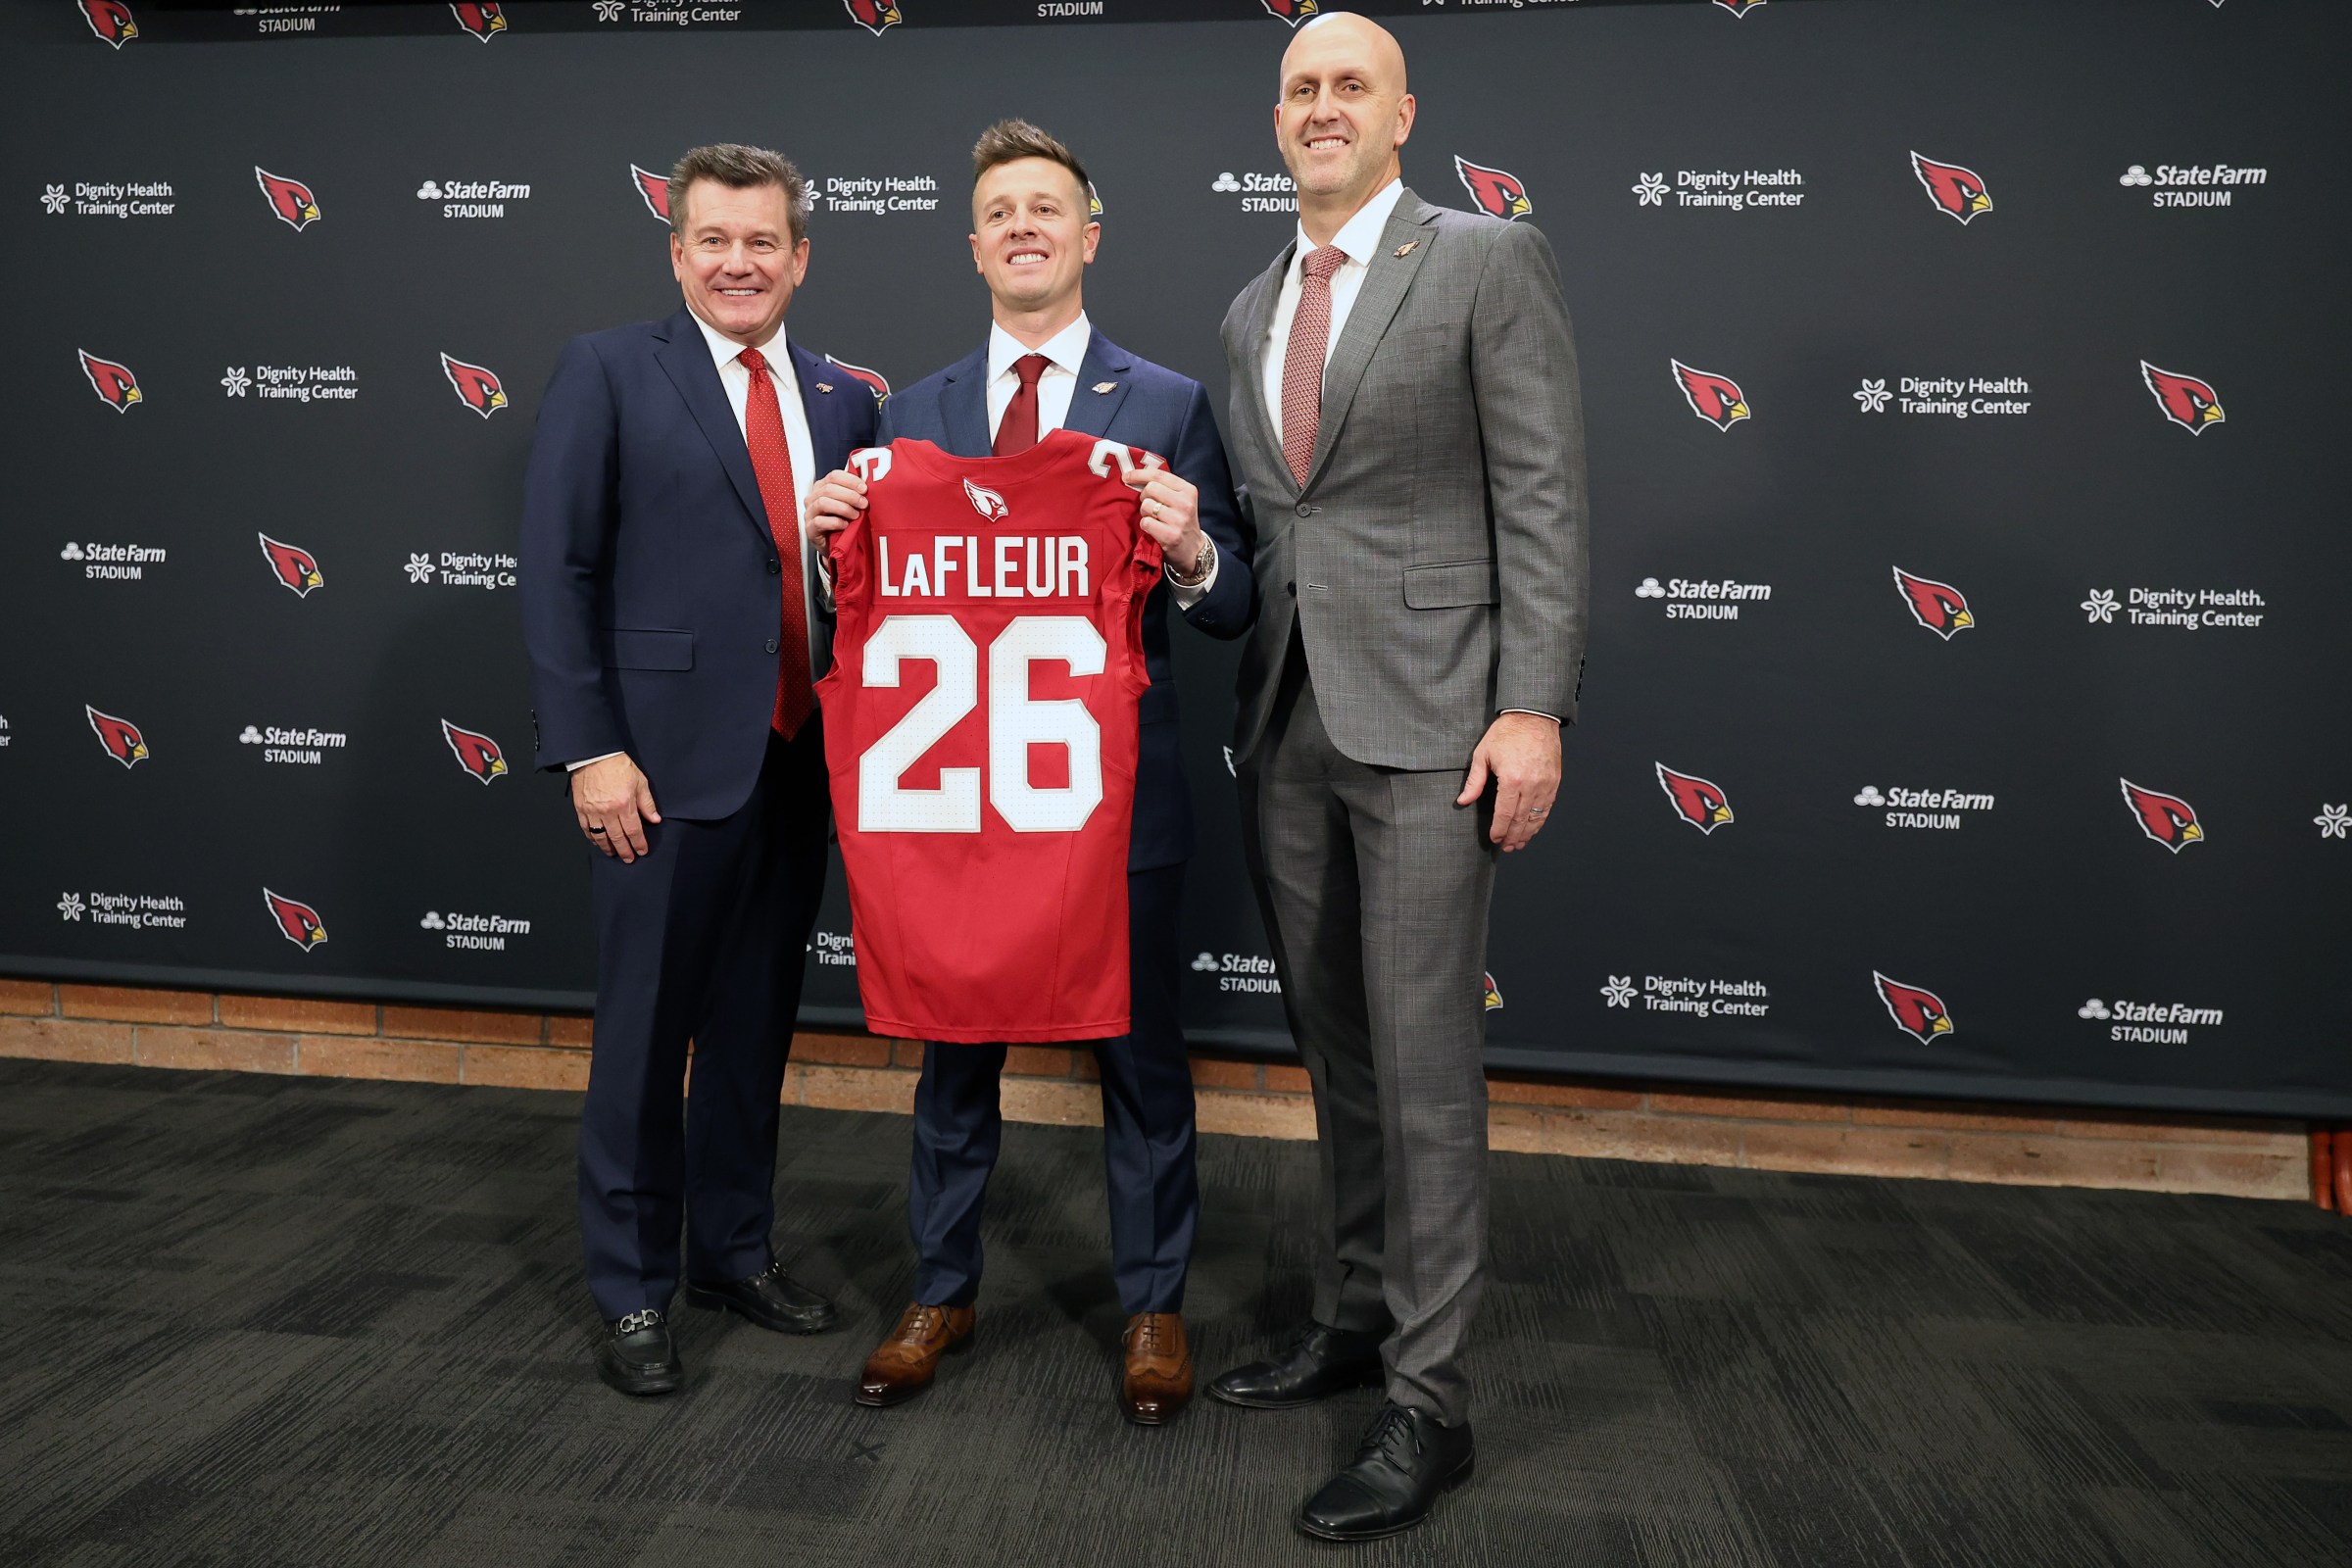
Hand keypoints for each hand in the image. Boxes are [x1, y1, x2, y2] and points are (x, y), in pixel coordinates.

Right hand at [572, 754, 660, 861]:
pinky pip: (586, 829)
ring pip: (600, 837)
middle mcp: (608, 811)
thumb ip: (647, 803)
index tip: (642, 851)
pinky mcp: (581, 809)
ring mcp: (593, 811)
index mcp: (624, 805)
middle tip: (628, 859)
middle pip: (617, 838)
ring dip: (607, 848)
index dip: (639, 844)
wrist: (594, 756)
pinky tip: (596, 842)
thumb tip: (655, 819)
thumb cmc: (617, 766)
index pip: (634, 831)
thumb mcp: (640, 782)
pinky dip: (592, 838)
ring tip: (613, 853)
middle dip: (624, 851)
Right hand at [805, 468, 866, 545]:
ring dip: (843, 508)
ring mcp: (809, 513)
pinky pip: (820, 522)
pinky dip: (835, 522)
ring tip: (856, 515)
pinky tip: (845, 525)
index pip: (834, 476)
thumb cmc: (843, 522)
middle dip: (850, 495)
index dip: (850, 480)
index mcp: (822, 487)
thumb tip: (868, 486)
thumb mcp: (849, 505)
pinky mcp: (810, 529)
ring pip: (823, 503)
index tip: (864, 489)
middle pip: (829, 489)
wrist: (836, 546)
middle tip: (863, 504)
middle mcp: (813, 498)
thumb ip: (854, 493)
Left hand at [1123, 466, 1205, 576]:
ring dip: (1144, 513)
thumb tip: (1134, 476)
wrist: (1193, 550)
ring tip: (1154, 518)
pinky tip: (1153, 529)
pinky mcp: (1171, 535)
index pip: (1159, 475)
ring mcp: (1179, 520)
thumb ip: (1164, 487)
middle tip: (1149, 506)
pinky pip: (1145, 522)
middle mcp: (1185, 503)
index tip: (1126, 476)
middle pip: (1150, 488)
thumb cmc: (1181, 521)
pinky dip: (1145, 525)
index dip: (1139, 474)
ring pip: (1146, 505)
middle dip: (1144, 497)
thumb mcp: (1180, 500)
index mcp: (1188, 490)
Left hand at [1456, 713, 1560, 852]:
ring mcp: (1545, 783)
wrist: (1533, 716)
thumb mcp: (1483, 754)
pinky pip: (1548, 806)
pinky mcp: (1555, 780)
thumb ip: (1474, 781)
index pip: (1504, 814)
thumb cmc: (1507, 732)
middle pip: (1521, 819)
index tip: (1495, 839)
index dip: (1499, 830)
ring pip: (1537, 816)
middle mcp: (1531, 784)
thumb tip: (1463, 801)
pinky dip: (1540, 820)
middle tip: (1507, 847)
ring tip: (1520, 843)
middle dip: (1513, 836)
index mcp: (1511, 779)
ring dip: (1528, 833)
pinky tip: (1533, 827)